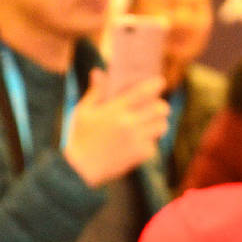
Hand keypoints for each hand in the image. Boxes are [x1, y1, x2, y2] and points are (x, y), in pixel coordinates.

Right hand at [62, 72, 168, 186]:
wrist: (81, 169)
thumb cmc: (80, 138)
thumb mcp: (83, 111)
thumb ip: (95, 92)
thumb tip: (98, 71)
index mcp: (115, 109)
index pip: (143, 92)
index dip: (156, 85)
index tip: (160, 83)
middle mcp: (129, 123)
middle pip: (161, 108)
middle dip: (160, 106)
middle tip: (155, 108)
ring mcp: (136, 140)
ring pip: (162, 126)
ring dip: (158, 123)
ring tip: (149, 125)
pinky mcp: (139, 155)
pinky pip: (154, 145)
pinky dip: (149, 143)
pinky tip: (139, 143)